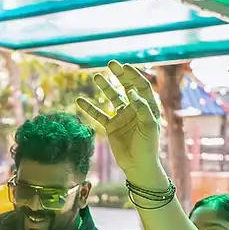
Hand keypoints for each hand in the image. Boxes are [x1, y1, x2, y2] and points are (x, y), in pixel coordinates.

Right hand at [75, 61, 165, 181]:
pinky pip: (99, 114)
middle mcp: (134, 109)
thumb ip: (141, 108)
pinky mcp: (111, 127)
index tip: (125, 67)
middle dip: (119, 75)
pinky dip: (90, 108)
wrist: (138, 166)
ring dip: (104, 87)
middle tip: (111, 63)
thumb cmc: (148, 146)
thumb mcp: (148, 126)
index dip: (134, 76)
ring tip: (97, 77)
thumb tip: (131, 92)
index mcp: (147, 107)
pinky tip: (80, 100)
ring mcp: (122, 117)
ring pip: (111, 98)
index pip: (140, 87)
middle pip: (126, 87)